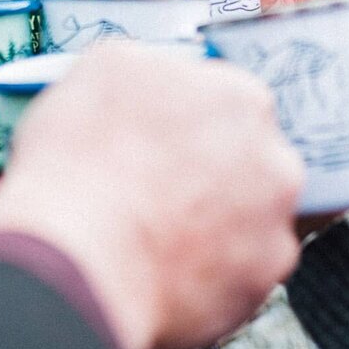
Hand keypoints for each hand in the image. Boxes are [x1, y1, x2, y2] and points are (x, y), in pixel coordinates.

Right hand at [0, 44, 302, 348]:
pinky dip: (210, 268)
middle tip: (160, 186)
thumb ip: (154, 67)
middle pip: (249, 157)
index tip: (165, 137)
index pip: (228, 99)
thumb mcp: (104, 69)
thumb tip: (161, 77)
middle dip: (211, 169)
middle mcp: (274, 159)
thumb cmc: (80, 167)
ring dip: (215, 219)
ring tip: (156, 230)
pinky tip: (166, 265)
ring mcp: (273, 223)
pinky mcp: (262, 280)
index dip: (189, 120)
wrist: (75, 264)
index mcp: (240, 97)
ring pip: (249, 215)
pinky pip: (240, 268)